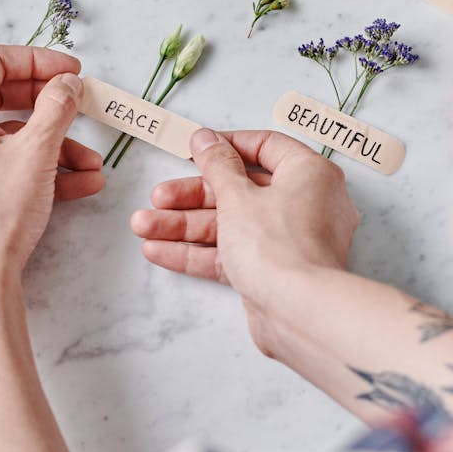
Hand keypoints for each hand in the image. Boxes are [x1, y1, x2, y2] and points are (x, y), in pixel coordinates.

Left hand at [0, 45, 103, 281]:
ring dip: (55, 146)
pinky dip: (38, 170)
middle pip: (1, 99)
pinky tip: (80, 183)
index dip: (38, 60)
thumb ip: (57, 107)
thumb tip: (67, 84)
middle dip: (52, 108)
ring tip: (93, 164)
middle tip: (82, 106)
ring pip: (7, 139)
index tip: (71, 71)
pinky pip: (1, 166)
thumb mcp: (37, 151)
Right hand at [130, 129, 359, 355]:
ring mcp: (287, 241)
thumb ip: (217, 165)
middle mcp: (304, 205)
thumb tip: (206, 139)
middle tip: (159, 197)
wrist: (298, 312)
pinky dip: (197, 251)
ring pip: (230, 224)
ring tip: (144, 226)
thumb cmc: (281, 246)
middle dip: (192, 196)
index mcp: (309, 174)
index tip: (196, 150)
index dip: (227, 147)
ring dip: (185, 225)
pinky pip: (231, 253)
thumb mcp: (238, 195)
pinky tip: (159, 249)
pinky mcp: (271, 271)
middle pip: (240, 190)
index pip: (266, 147)